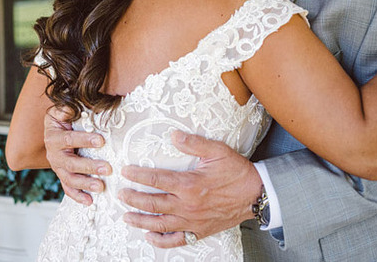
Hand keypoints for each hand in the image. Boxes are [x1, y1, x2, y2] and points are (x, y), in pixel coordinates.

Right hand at [43, 107, 111, 204]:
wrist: (54, 129)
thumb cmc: (64, 117)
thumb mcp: (64, 109)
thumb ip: (70, 107)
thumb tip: (80, 104)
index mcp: (54, 136)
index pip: (69, 139)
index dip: (85, 140)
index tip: (102, 141)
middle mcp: (53, 154)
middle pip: (70, 163)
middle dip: (89, 166)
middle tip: (107, 168)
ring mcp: (57, 167)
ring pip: (69, 178)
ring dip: (85, 184)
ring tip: (101, 186)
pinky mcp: (63, 175)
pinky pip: (68, 188)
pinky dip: (77, 196)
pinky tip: (90, 202)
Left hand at [118, 131, 261, 247]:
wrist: (256, 195)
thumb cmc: (237, 172)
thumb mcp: (217, 151)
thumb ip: (194, 143)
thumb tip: (173, 135)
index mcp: (189, 184)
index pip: (156, 180)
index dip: (138, 176)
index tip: (125, 172)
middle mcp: (187, 206)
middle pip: (152, 204)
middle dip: (133, 199)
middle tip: (120, 193)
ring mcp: (192, 221)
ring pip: (159, 224)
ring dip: (140, 221)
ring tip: (126, 216)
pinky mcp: (199, 231)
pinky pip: (176, 240)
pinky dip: (160, 240)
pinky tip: (149, 236)